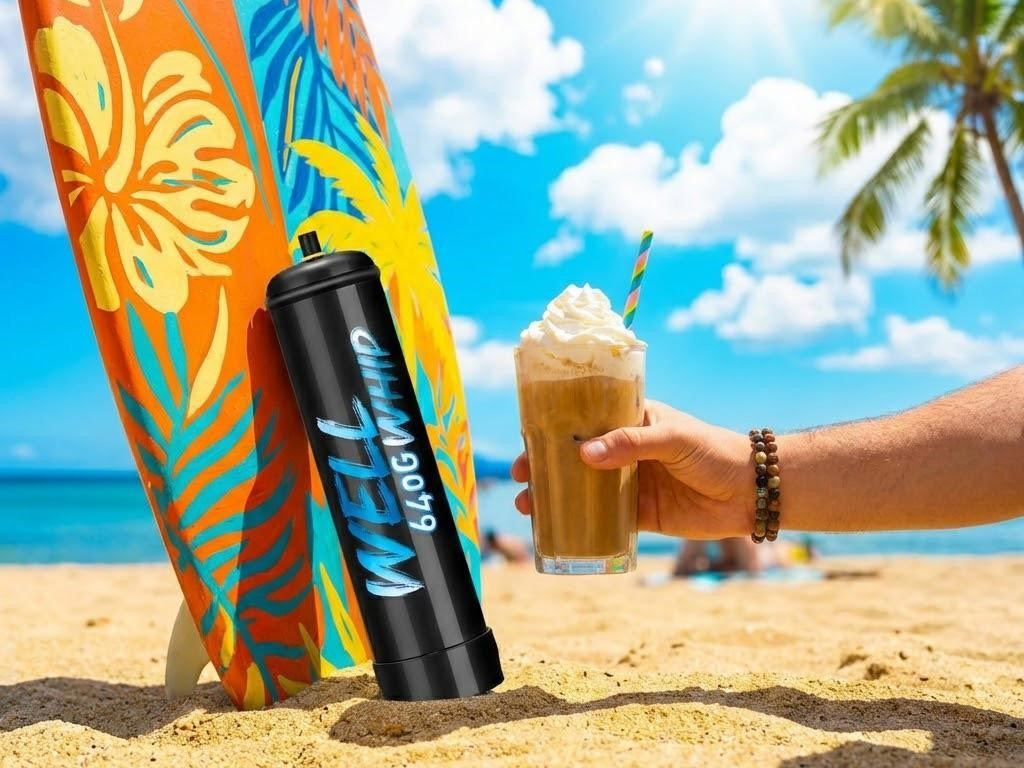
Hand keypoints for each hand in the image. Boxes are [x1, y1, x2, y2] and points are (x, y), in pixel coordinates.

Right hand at [511, 400, 753, 539]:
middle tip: (521, 477)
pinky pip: (605, 520)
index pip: (586, 419)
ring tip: (529, 506)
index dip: (555, 429)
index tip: (528, 440)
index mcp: (633, 420)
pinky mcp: (642, 515)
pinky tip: (559, 530)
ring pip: (585, 489)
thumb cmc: (715, 451)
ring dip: (557, 497)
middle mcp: (627, 450)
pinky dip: (581, 525)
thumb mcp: (673, 438)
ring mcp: (633, 483)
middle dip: (546, 466)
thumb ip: (630, 444)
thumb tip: (584, 454)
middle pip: (577, 456)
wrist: (753, 491)